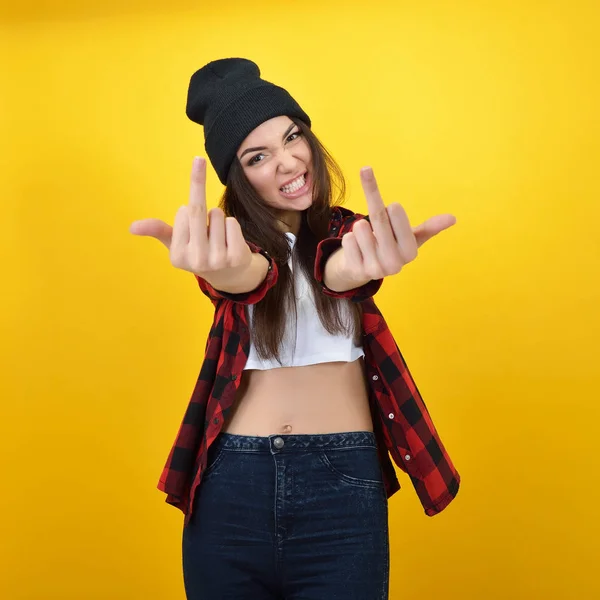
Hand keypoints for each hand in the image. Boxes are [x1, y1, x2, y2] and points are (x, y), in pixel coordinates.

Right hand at [130, 157, 251, 277]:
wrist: (229, 274)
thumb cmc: (198, 251)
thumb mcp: (175, 242)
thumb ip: (157, 231)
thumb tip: (132, 227)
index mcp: (178, 256)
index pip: (182, 213)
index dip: (187, 211)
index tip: (188, 219)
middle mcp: (197, 260)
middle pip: (198, 210)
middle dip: (199, 187)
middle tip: (201, 174)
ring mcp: (218, 260)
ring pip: (218, 214)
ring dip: (218, 218)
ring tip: (217, 236)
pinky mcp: (237, 257)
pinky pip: (232, 222)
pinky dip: (231, 225)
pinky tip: (229, 241)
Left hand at [338, 166, 455, 281]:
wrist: (362, 269)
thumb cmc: (390, 247)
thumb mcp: (411, 238)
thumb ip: (429, 228)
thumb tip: (453, 218)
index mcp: (411, 252)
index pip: (397, 214)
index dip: (392, 209)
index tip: (392, 207)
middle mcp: (394, 263)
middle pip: (378, 218)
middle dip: (373, 200)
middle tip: (368, 182)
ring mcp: (374, 269)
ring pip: (359, 228)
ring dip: (359, 227)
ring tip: (366, 238)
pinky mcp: (356, 270)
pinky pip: (347, 240)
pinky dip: (348, 239)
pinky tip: (356, 250)